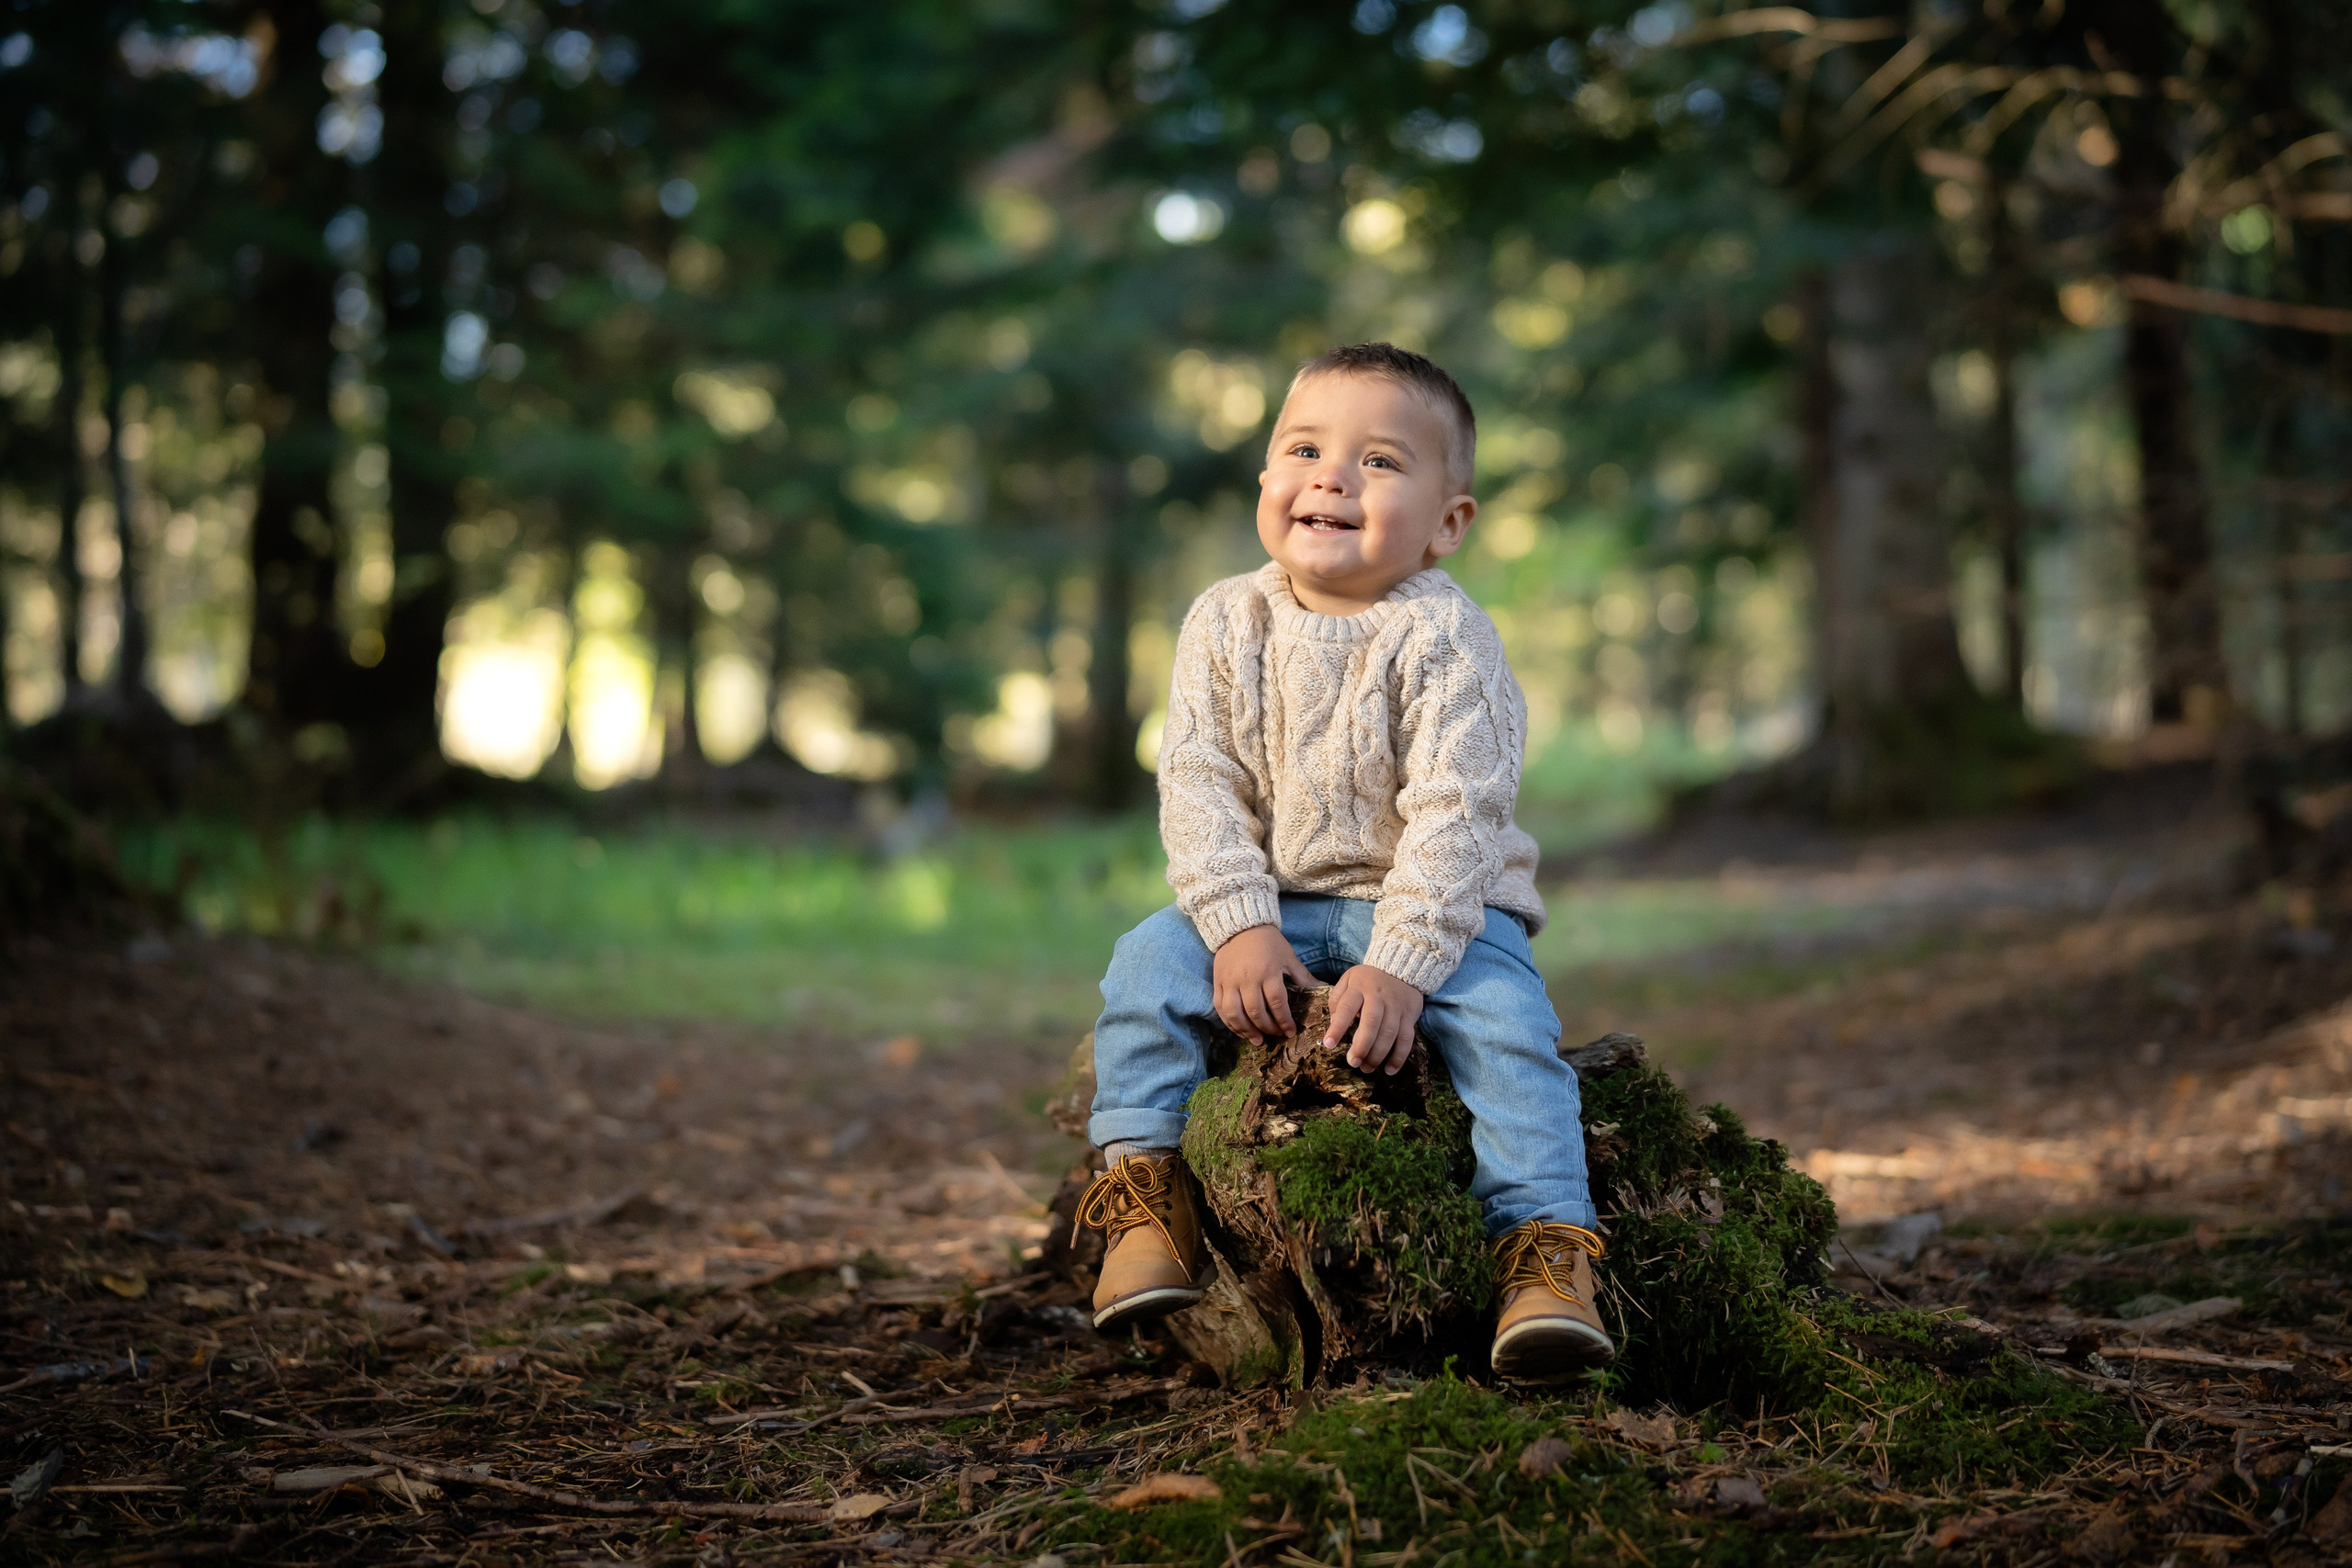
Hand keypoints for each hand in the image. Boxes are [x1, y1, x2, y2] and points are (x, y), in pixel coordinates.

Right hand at [1212, 925, 1312, 1043]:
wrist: (1241, 926)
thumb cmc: (1269, 942)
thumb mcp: (1288, 957)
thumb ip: (1302, 977)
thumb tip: (1323, 988)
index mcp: (1268, 972)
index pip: (1277, 1003)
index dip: (1284, 1021)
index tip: (1290, 1032)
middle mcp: (1247, 979)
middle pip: (1256, 1012)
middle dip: (1268, 1028)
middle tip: (1276, 1034)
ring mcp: (1230, 982)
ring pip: (1236, 1014)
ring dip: (1246, 1030)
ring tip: (1257, 1040)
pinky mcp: (1218, 983)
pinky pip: (1221, 1008)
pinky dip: (1229, 1023)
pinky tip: (1239, 1030)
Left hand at [1324, 964, 1423, 1075]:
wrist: (1401, 966)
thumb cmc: (1368, 978)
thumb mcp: (1348, 979)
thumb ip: (1337, 999)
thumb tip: (1333, 1022)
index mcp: (1359, 987)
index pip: (1346, 1008)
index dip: (1337, 1027)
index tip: (1328, 1044)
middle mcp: (1378, 997)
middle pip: (1371, 1023)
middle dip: (1361, 1046)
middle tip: (1353, 1063)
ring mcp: (1396, 1007)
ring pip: (1389, 1033)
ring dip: (1378, 1054)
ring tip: (1366, 1069)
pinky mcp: (1410, 1015)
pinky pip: (1407, 1039)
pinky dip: (1399, 1056)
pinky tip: (1390, 1070)